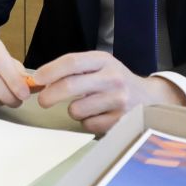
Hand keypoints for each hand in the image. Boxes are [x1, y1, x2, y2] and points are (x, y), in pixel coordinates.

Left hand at [31, 51, 185, 134]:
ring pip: (76, 109)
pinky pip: (88, 124)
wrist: (149, 98)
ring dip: (74, 110)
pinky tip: (98, 115)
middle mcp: (113, 78)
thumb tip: (39, 80)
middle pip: (70, 86)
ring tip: (85, 106)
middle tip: (43, 101)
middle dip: (49, 95)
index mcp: (104, 60)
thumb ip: (73, 69)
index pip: (72, 62)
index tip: (36, 79)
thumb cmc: (114, 81)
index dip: (50, 71)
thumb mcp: (99, 66)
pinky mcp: (120, 120)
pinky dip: (87, 122)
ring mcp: (118, 100)